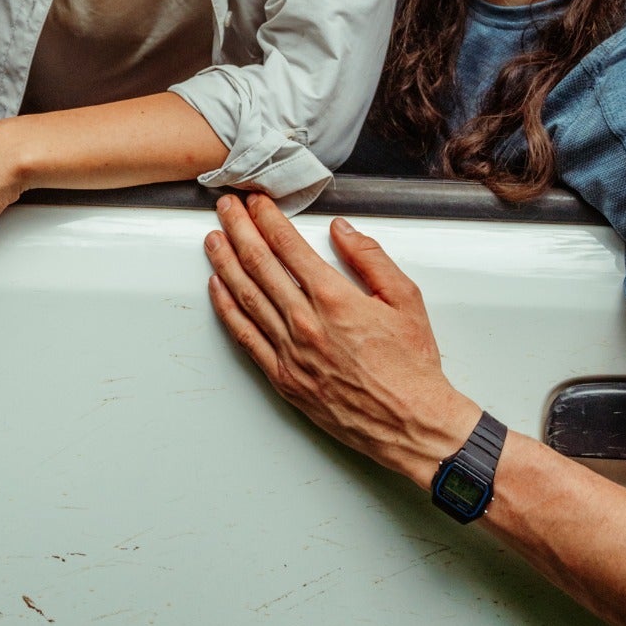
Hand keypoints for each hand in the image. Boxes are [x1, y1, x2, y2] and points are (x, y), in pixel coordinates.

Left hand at [204, 194, 476, 482]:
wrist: (410, 422)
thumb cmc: (411, 366)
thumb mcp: (405, 299)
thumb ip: (371, 258)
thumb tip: (342, 231)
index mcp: (334, 299)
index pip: (288, 246)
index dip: (267, 219)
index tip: (257, 202)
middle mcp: (305, 323)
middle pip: (259, 264)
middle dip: (239, 229)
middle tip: (226, 207)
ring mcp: (289, 352)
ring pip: (246, 296)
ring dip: (225, 262)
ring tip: (213, 239)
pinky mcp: (283, 378)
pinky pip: (245, 337)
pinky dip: (227, 309)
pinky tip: (217, 289)